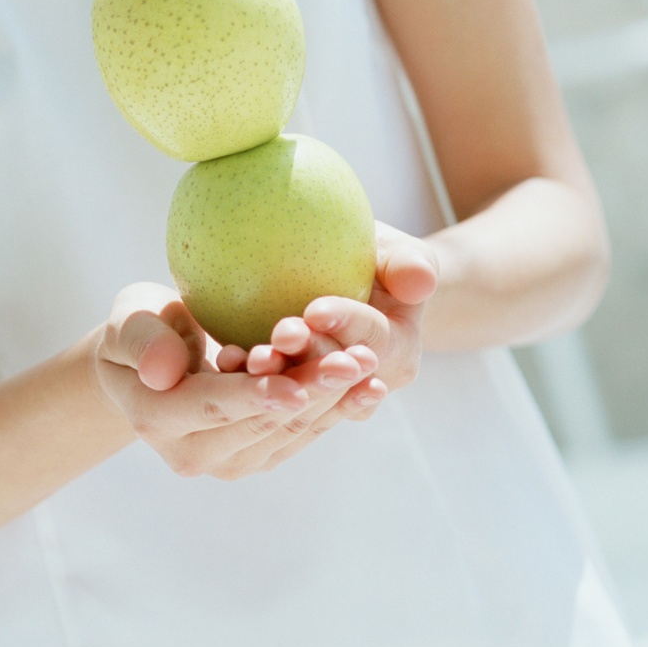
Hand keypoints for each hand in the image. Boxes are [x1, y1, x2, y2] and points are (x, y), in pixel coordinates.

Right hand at [92, 283, 378, 479]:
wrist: (151, 366)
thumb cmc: (142, 329)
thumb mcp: (129, 320)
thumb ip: (141, 340)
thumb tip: (163, 372)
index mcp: (156, 418)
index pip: (212, 407)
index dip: (256, 397)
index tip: (297, 384)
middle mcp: (193, 454)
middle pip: (262, 423)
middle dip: (313, 393)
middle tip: (355, 358)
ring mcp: (229, 461)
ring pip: (290, 431)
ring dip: (333, 401)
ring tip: (368, 365)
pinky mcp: (258, 456)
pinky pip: (302, 434)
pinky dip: (337, 410)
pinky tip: (369, 387)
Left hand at [224, 224, 437, 422]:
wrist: (347, 280)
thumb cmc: (377, 259)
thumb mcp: (399, 252)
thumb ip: (410, 263)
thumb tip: (420, 281)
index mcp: (399, 355)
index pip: (375, 342)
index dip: (348, 325)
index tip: (316, 309)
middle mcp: (363, 384)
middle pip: (335, 374)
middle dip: (307, 357)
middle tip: (279, 333)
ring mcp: (324, 394)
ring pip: (300, 392)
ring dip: (275, 377)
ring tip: (248, 356)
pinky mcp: (288, 392)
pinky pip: (269, 392)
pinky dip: (247, 377)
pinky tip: (227, 358)